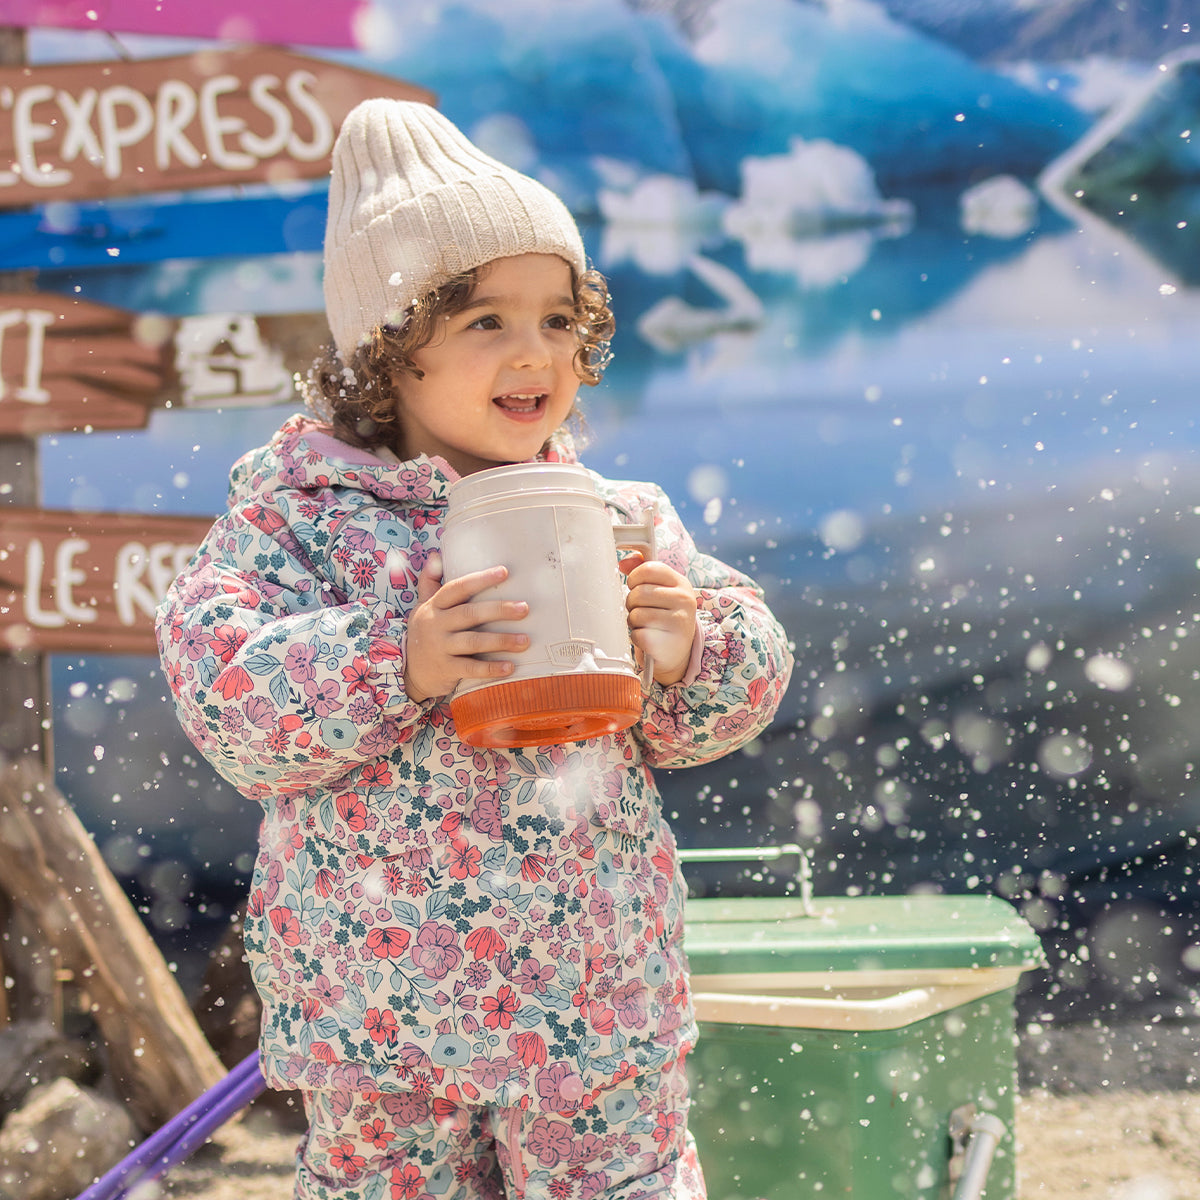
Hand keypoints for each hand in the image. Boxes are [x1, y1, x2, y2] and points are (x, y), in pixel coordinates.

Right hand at [403, 554, 529, 701]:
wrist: (409, 672)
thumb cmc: (425, 633)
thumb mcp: (422, 607)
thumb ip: (429, 581)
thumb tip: (435, 555)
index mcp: (434, 606)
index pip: (457, 588)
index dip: (480, 579)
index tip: (504, 572)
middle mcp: (436, 625)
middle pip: (470, 614)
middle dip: (499, 610)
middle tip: (525, 608)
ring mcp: (440, 648)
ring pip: (474, 642)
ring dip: (501, 641)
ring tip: (525, 640)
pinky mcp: (446, 670)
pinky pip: (471, 668)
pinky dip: (491, 669)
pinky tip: (510, 667)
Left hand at [621, 556, 697, 686]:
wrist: (677, 652)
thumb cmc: (663, 616)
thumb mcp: (661, 590)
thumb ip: (643, 571)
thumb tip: (623, 562)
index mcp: (682, 583)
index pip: (649, 569)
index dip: (634, 578)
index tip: (635, 587)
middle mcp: (685, 600)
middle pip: (639, 593)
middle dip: (632, 603)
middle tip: (640, 610)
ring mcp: (679, 622)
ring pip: (636, 614)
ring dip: (633, 621)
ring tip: (644, 624)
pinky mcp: (667, 643)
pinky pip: (637, 634)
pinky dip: (636, 637)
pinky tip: (647, 638)